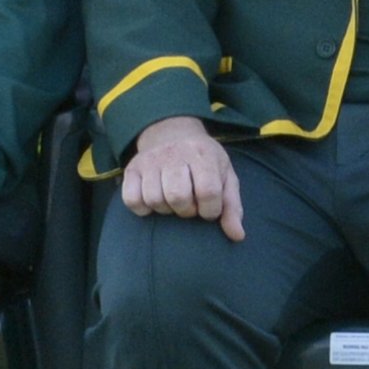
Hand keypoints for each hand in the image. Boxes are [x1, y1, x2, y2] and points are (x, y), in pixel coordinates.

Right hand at [118, 116, 240, 238]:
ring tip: (173, 201)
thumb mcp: (224, 176)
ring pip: (154, 200)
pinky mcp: (132, 169)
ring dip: (166, 209)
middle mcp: (174, 153)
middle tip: (190, 205)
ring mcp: (150, 160)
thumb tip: (237, 236)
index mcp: (203, 154)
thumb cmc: (204, 162)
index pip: (208, 191)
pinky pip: (132, 200)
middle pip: (178, 196)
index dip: (210, 210)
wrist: (172, 132)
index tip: (209, 210)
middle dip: (187, 210)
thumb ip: (232, 206)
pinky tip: (154, 203)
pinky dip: (143, 209)